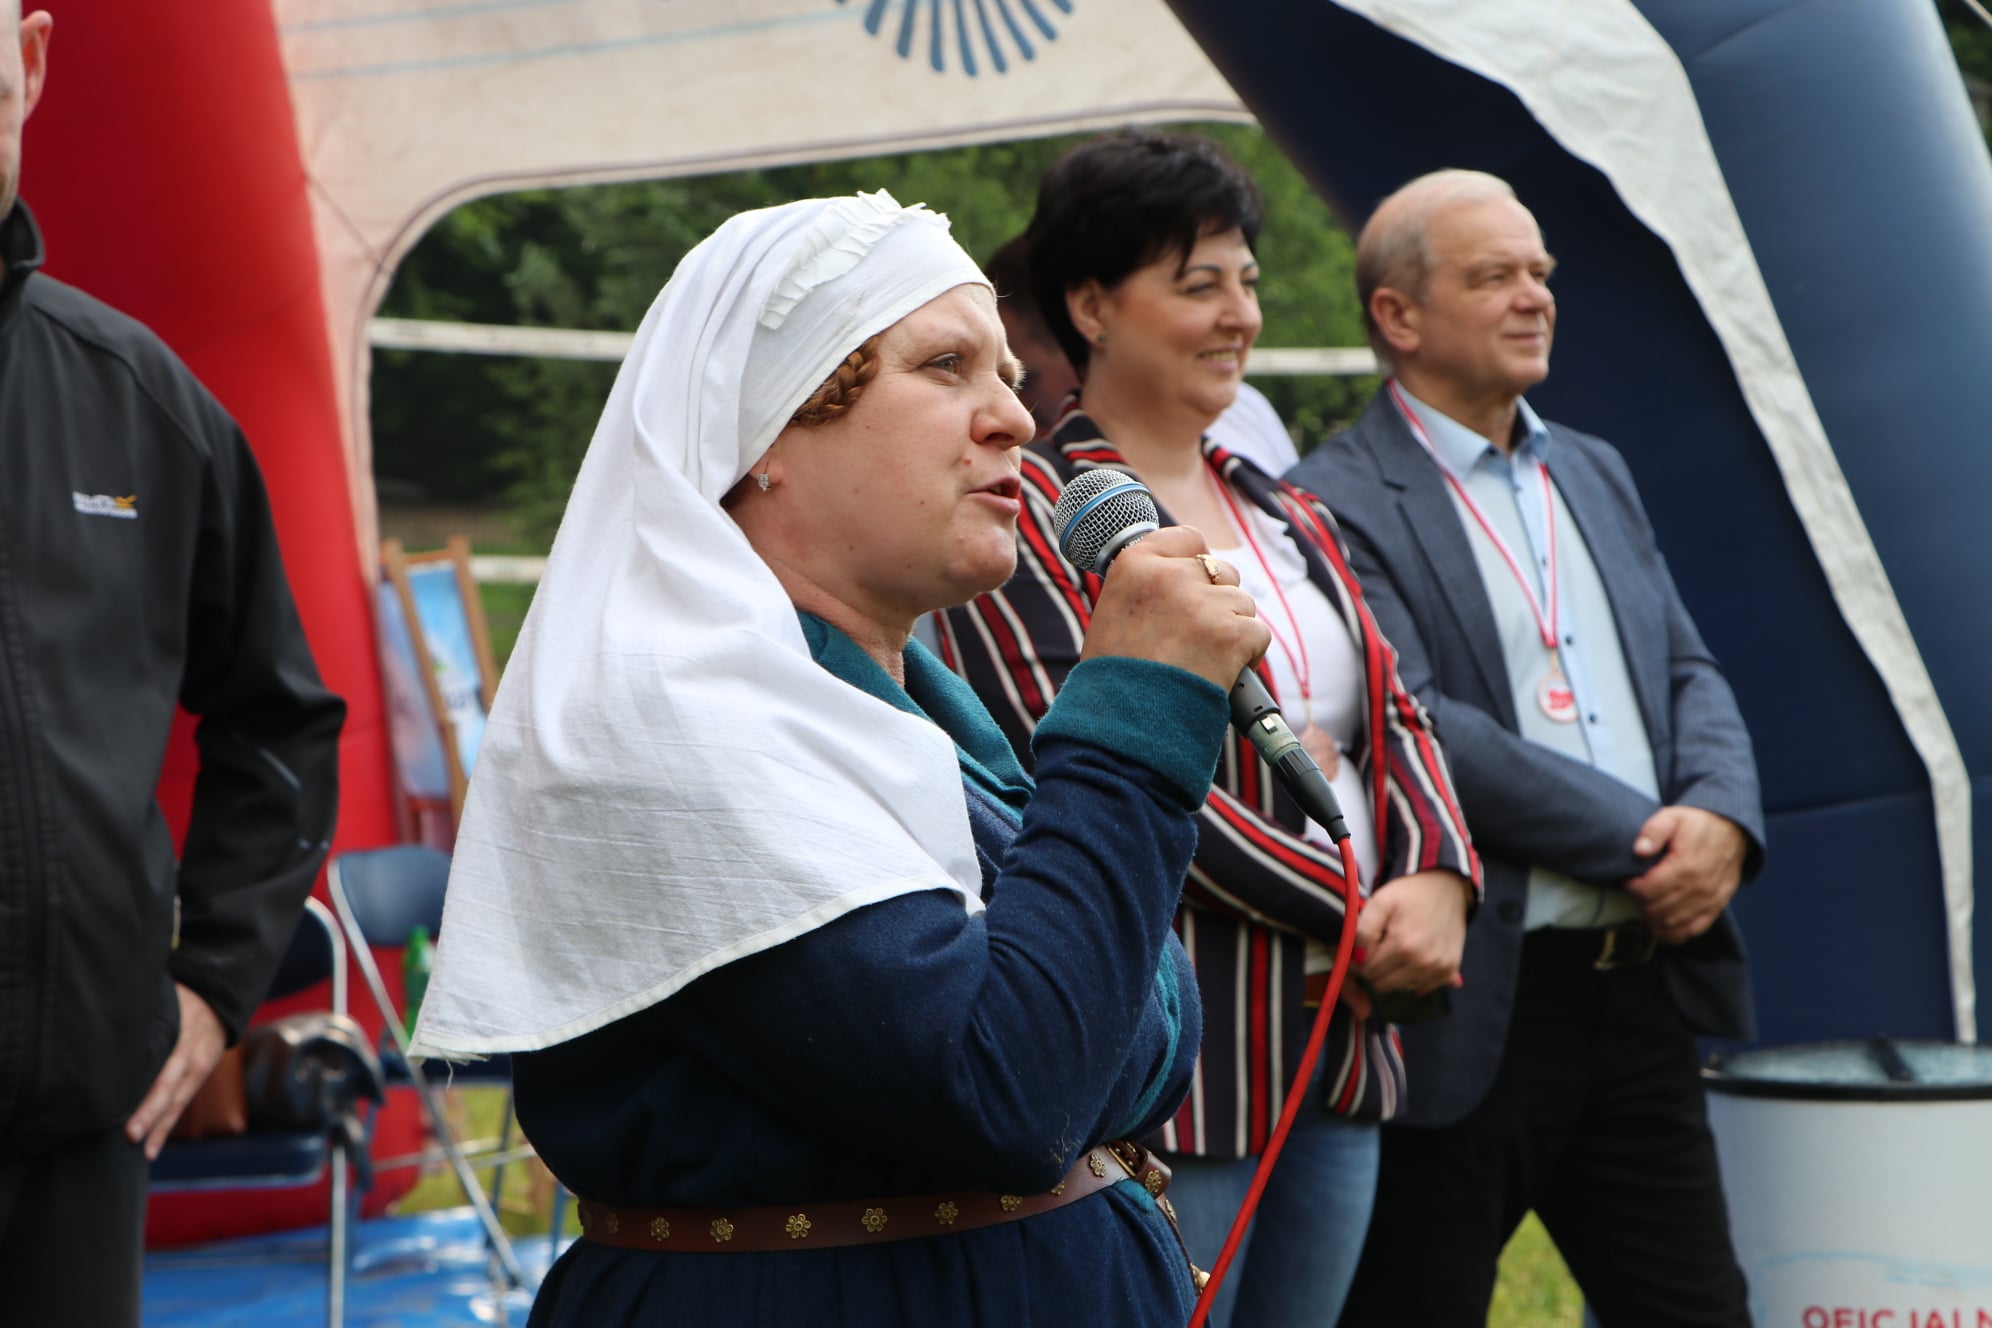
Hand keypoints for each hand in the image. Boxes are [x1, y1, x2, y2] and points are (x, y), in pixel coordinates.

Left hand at [127, 983, 228, 1159]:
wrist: (220, 1005)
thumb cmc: (182, 1001)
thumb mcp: (168, 999)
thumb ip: (146, 1015)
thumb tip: (107, 1021)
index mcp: (183, 1035)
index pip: (164, 1064)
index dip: (148, 1086)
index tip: (124, 1100)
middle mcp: (192, 1057)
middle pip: (170, 1088)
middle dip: (152, 1112)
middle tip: (131, 1135)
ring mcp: (198, 1071)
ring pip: (177, 1103)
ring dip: (159, 1128)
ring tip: (143, 1152)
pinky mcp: (197, 1081)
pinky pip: (180, 1107)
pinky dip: (165, 1128)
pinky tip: (151, 1149)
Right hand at [1081, 526, 1268, 691]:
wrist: (1123, 727)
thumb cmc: (1115, 680)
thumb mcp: (1115, 614)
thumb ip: (1149, 587)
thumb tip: (1186, 573)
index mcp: (1134, 564)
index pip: (1188, 539)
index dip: (1196, 564)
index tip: (1194, 586)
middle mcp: (1169, 575)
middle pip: (1220, 571)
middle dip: (1217, 600)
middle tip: (1195, 637)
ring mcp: (1202, 602)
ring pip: (1242, 603)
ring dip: (1231, 630)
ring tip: (1202, 661)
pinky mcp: (1231, 632)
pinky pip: (1257, 634)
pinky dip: (1247, 657)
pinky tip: (1221, 674)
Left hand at [1352, 869, 1471, 996]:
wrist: (1447, 887)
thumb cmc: (1409, 894)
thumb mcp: (1379, 902)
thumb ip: (1363, 931)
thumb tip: (1359, 959)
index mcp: (1403, 945)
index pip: (1369, 971)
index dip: (1360, 961)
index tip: (1361, 949)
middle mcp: (1423, 962)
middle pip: (1384, 984)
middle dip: (1376, 970)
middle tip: (1378, 950)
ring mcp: (1439, 968)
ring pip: (1402, 988)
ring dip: (1395, 974)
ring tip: (1397, 950)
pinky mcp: (1450, 970)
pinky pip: (1423, 987)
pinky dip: (1414, 978)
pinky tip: (1413, 958)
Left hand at [1625, 805, 1746, 944]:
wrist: (1732, 830)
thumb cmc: (1697, 824)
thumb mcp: (1672, 817)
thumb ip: (1653, 831)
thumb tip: (1639, 850)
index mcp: (1685, 866)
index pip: (1648, 891)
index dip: (1631, 887)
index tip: (1628, 879)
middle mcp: (1699, 888)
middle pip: (1657, 910)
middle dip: (1639, 903)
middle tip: (1636, 891)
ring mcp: (1709, 901)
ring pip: (1671, 924)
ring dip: (1652, 918)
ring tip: (1645, 904)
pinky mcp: (1716, 907)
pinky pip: (1691, 930)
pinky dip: (1673, 932)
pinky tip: (1661, 924)